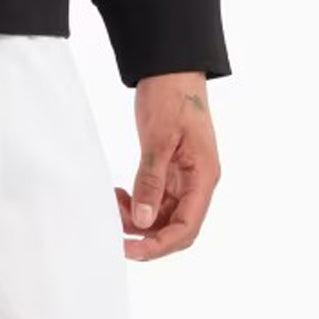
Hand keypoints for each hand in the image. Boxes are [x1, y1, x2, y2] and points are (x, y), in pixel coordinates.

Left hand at [115, 71, 221, 260]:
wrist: (170, 68)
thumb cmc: (170, 96)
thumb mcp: (158, 138)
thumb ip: (151, 181)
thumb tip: (144, 222)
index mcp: (204, 176)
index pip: (187, 227)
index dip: (160, 245)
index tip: (131, 250)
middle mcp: (198, 181)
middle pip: (177, 227)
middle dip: (147, 235)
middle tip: (115, 232)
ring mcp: (185, 176)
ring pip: (165, 214)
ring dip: (140, 217)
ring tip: (114, 202)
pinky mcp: (172, 168)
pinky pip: (157, 197)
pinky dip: (139, 200)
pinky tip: (121, 193)